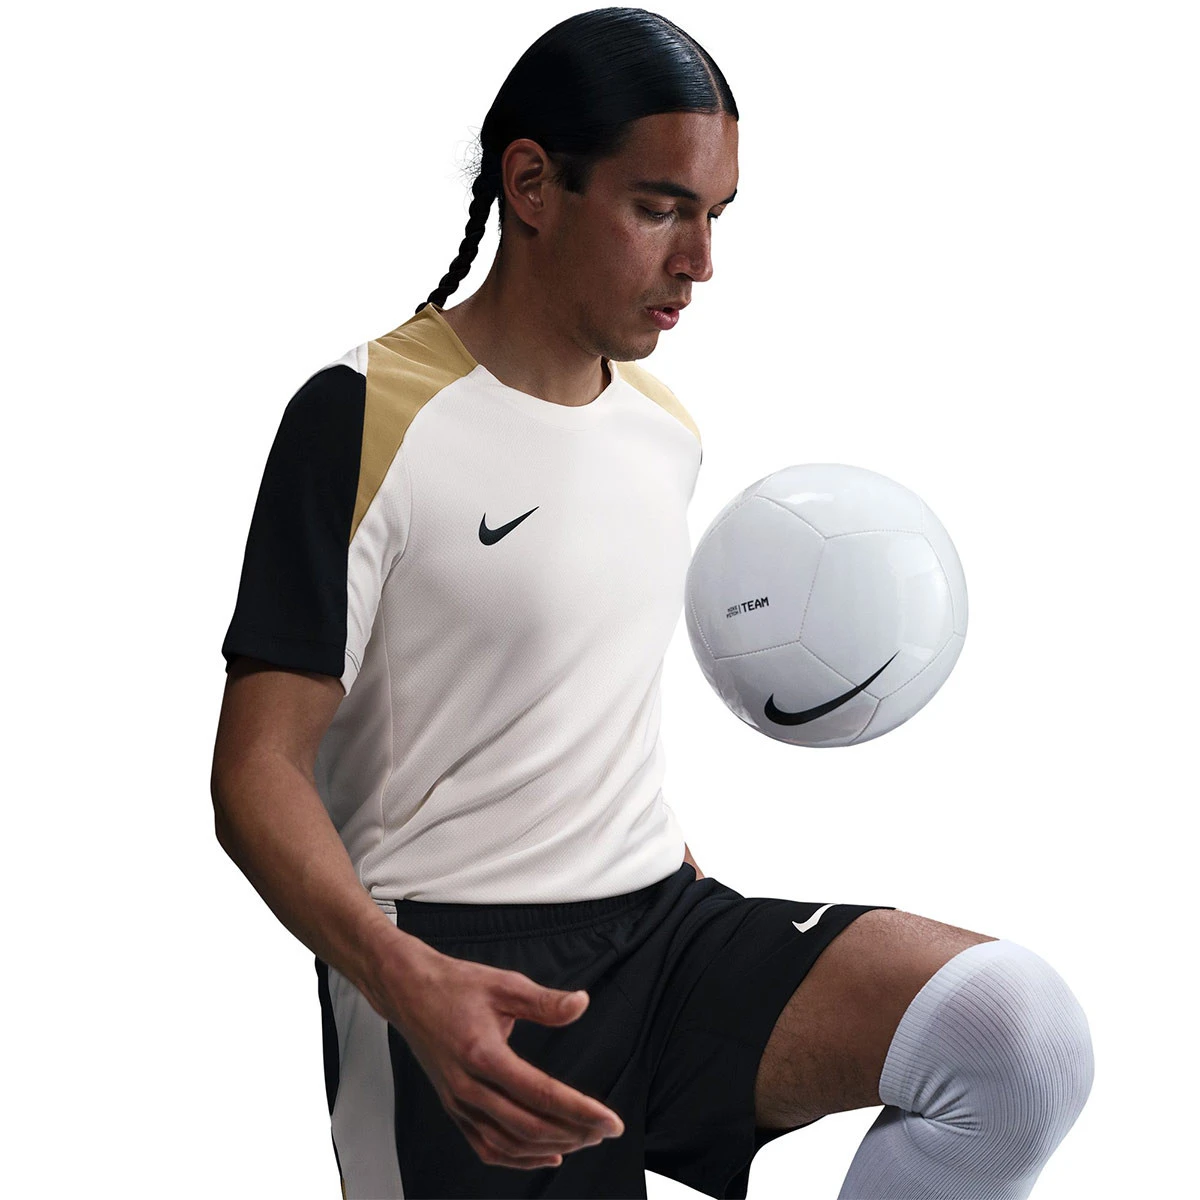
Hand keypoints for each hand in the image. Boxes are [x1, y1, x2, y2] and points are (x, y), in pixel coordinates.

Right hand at [376, 944, 625, 1169]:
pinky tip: (546, 1154)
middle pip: (528, 1126)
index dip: (581, 1111)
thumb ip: (545, 1001)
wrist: (408, 991)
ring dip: (549, 1147)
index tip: (612, 1121)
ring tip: (583, 1140)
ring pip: (508, 1143)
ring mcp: (458, 1101)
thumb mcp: (504, 984)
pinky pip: (486, 1146)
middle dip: (573, 1133)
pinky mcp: (453, 1106)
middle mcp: (468, 1086)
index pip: (542, 1094)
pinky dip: (518, 1157)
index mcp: (483, 1054)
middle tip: (605, 1130)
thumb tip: (581, 1004)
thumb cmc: (455, 985)